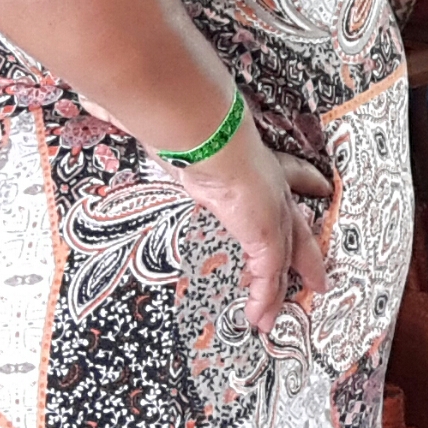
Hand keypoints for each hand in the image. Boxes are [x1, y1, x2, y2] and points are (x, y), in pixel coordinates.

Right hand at [176, 118, 331, 332]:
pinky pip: (270, 274)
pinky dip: (264, 297)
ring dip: (280, 289)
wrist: (210, 140)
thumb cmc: (195, 132)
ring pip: (285, 257)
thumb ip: (158, 135)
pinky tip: (261, 317)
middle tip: (319, 273)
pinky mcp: (268, 236)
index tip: (320, 185)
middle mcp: (271, 187)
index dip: (305, 180)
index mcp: (256, 162)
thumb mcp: (181, 137)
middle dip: (308, 251)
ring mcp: (274, 213)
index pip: (289, 173)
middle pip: (297, 225)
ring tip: (277, 313)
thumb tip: (107, 110)